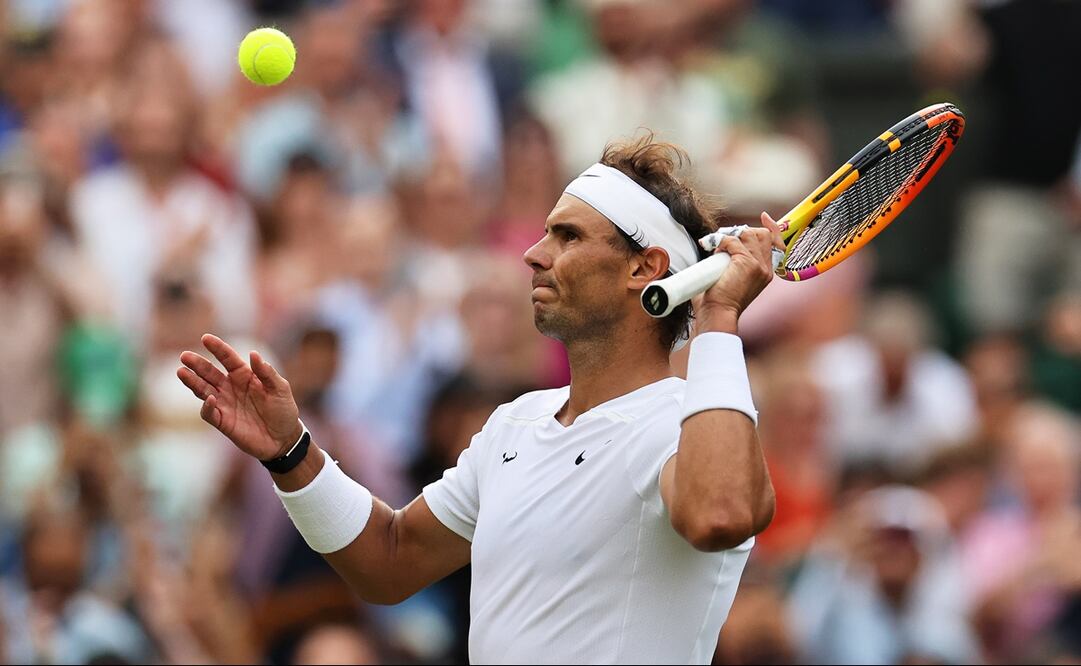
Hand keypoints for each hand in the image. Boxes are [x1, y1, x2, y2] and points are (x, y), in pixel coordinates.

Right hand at [178, 334, 301, 459]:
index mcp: (244, 375)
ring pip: (203, 390)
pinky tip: (208, 398)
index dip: (217, 348)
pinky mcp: (223, 422)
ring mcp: (225, 404)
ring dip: (192, 382)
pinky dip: (206, 406)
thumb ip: (267, 372)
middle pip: (210, 373)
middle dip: (197, 364)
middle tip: (185, 356)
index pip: (228, 359)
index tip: (206, 338)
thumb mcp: (280, 389)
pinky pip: (209, 413)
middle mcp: (231, 387)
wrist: (284, 439)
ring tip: (182, 372)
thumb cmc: (283, 410)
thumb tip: (253, 354)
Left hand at [693, 212, 783, 332]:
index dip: (771, 227)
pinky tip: (712, 250)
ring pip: (747, 234)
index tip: (765, 216)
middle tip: (723, 242)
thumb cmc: (718, 301)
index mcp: (765, 273)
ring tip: (716, 249)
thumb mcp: (733, 279)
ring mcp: (758, 265)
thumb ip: (736, 263)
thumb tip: (723, 248)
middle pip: (762, 234)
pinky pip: (733, 241)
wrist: (717, 314)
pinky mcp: (746, 263)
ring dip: (729, 237)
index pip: (775, 242)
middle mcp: (765, 268)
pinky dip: (720, 242)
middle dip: (742, 231)